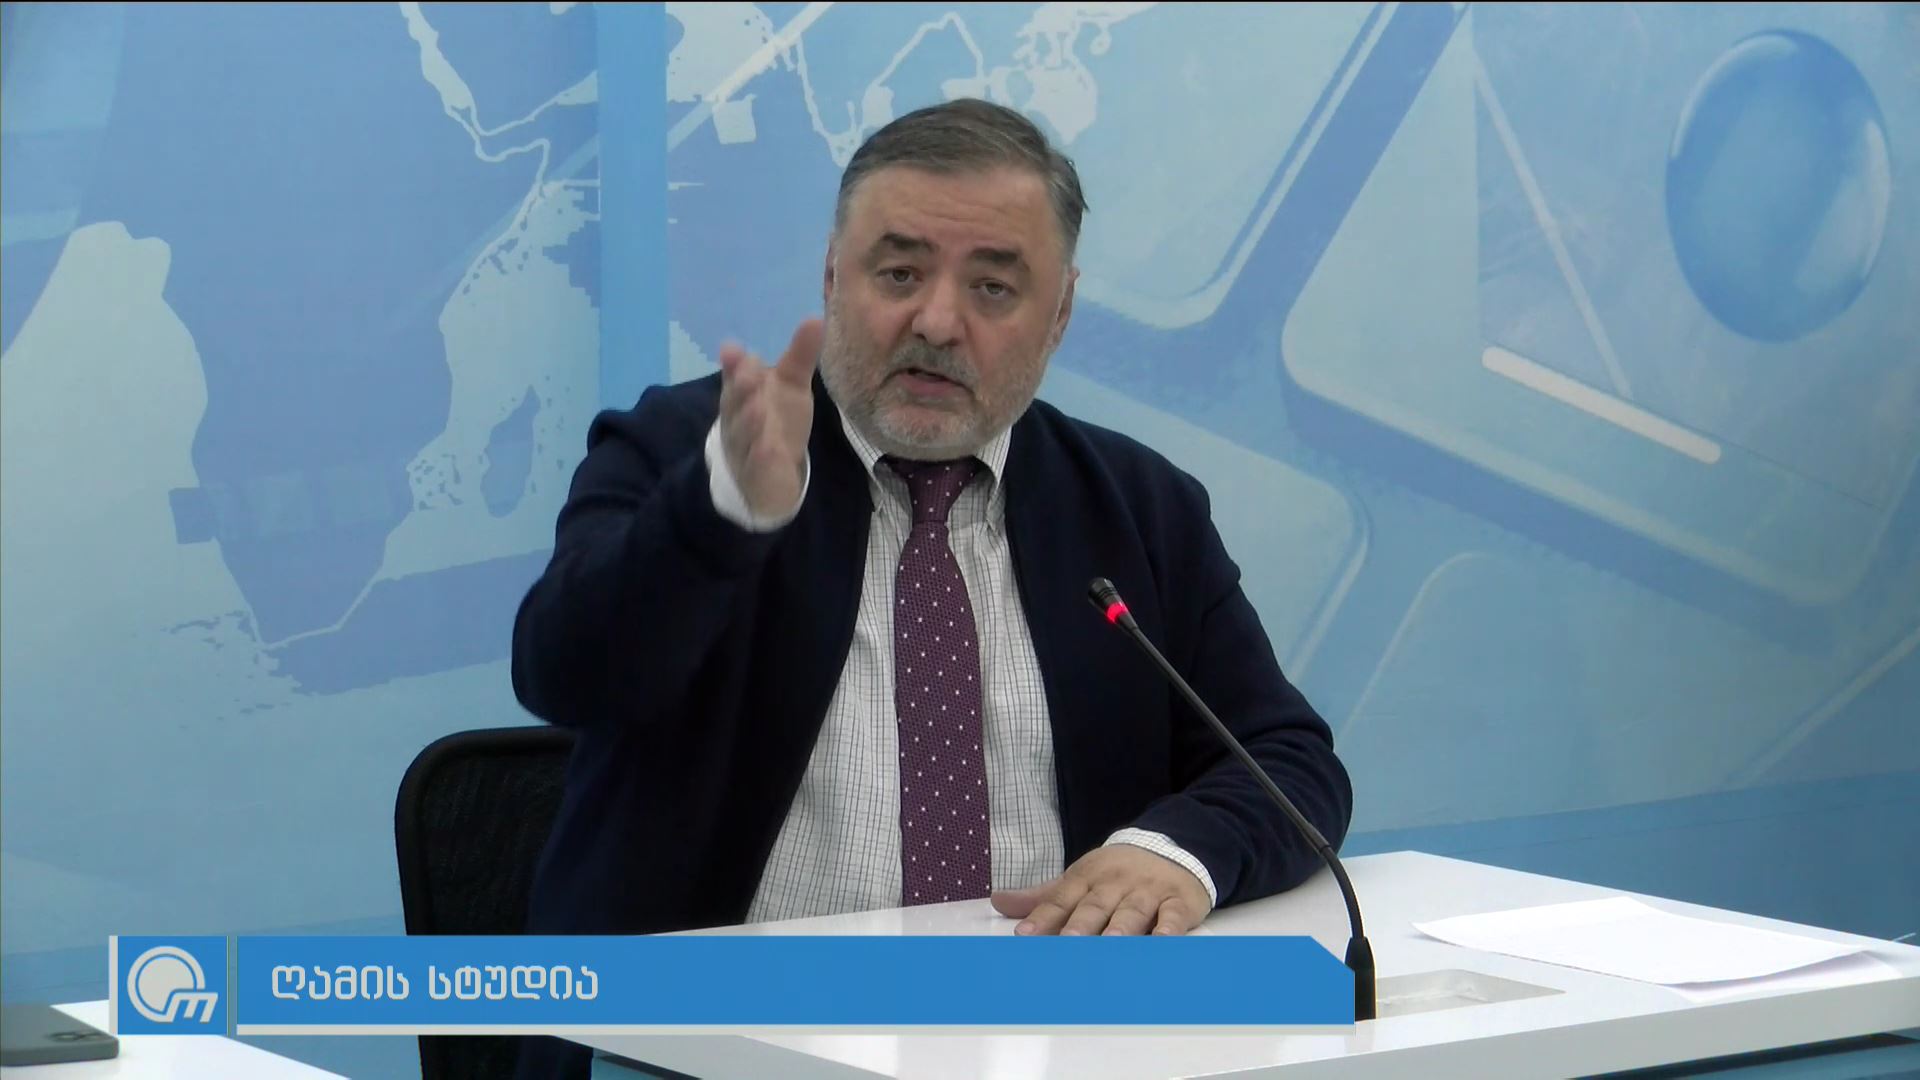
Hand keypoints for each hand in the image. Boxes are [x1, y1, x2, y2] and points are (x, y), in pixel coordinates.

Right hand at [717, 319, 822, 520]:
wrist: (767, 470)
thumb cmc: (776, 418)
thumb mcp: (790, 384)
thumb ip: (800, 355)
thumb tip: (816, 317)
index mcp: (741, 393)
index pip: (734, 376)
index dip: (733, 366)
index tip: (733, 351)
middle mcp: (737, 418)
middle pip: (735, 404)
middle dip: (741, 389)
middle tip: (750, 375)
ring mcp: (744, 447)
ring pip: (743, 435)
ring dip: (749, 423)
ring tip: (759, 409)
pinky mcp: (756, 472)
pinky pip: (757, 465)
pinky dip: (762, 457)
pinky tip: (771, 449)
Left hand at [990, 845, 1212, 935]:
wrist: (1172, 847)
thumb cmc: (1117, 873)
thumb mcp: (1080, 878)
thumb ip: (1043, 897)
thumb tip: (998, 901)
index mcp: (1086, 878)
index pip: (1061, 899)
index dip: (1043, 917)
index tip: (1024, 935)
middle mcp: (1115, 885)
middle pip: (1096, 906)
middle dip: (1081, 925)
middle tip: (1067, 943)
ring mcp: (1147, 892)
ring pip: (1132, 912)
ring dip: (1121, 928)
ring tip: (1110, 944)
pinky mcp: (1178, 902)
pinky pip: (1173, 917)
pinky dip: (1169, 930)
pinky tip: (1162, 943)